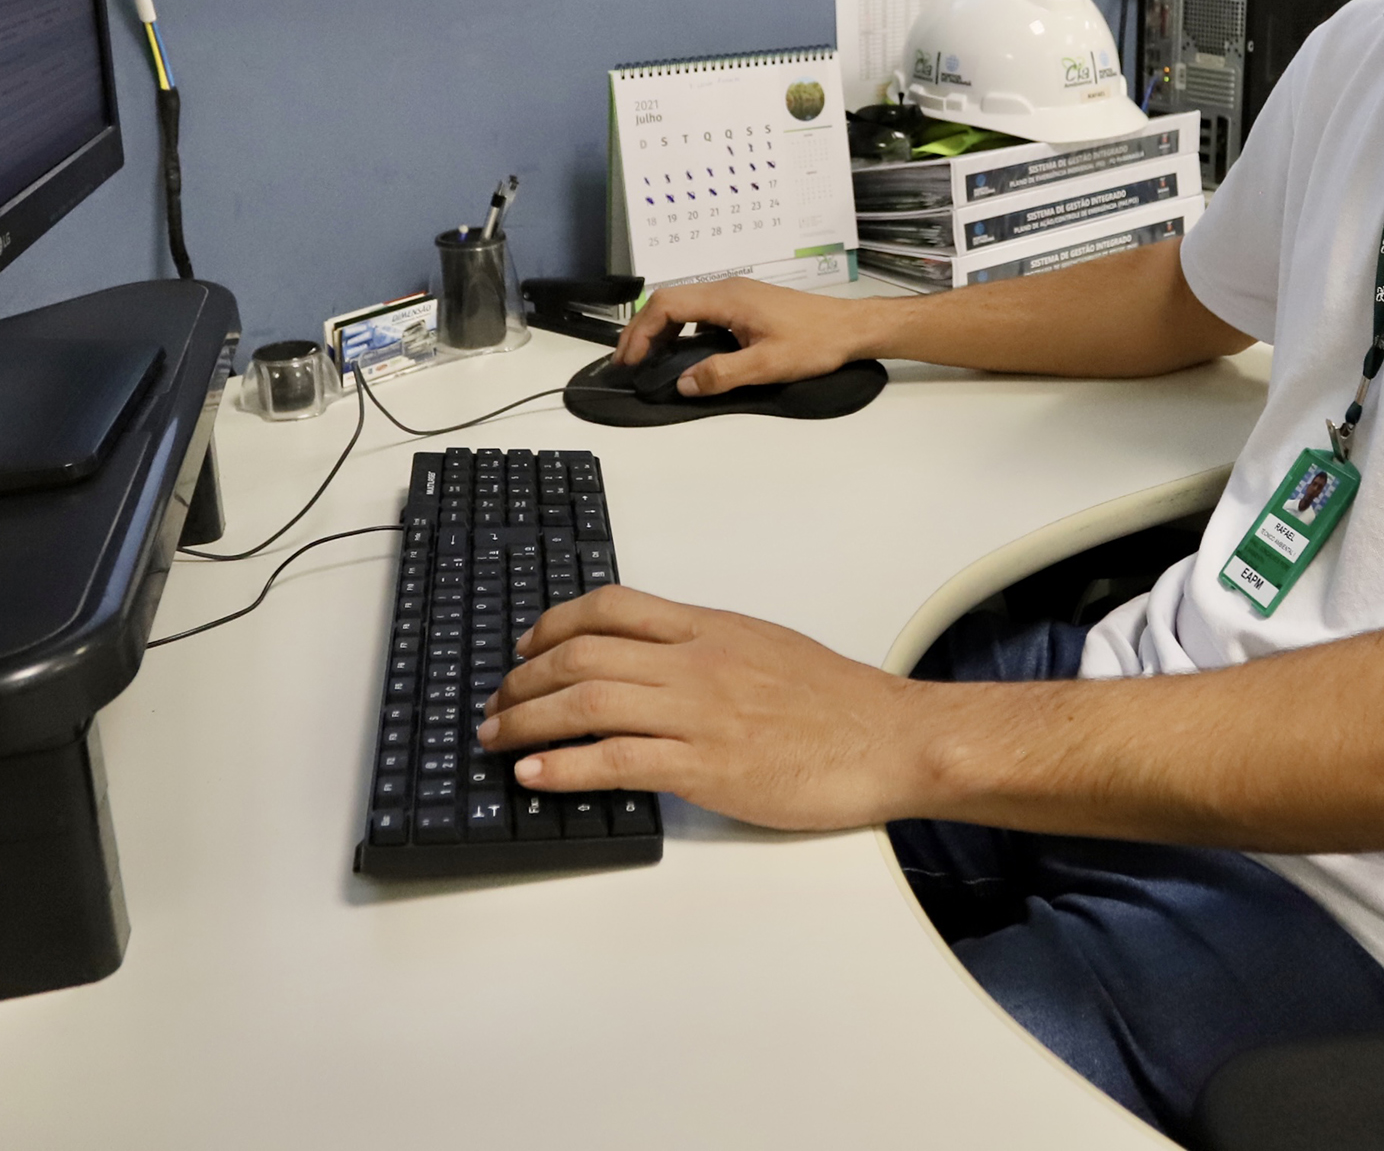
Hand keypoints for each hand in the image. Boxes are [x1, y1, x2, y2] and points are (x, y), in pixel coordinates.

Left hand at [477, 586, 929, 831]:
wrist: (889, 738)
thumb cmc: (838, 701)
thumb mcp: (766, 646)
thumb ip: (708, 649)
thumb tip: (657, 664)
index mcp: (709, 627)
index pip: (612, 607)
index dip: (553, 624)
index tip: (526, 645)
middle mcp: (695, 662)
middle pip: (583, 654)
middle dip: (523, 679)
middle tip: (495, 704)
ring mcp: (698, 714)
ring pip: (587, 702)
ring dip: (526, 721)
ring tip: (495, 740)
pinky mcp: (705, 767)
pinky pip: (616, 761)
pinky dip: (564, 766)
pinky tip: (535, 775)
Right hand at [613, 277, 879, 395]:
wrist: (851, 328)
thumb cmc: (815, 343)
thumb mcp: (767, 365)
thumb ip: (721, 374)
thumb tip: (683, 383)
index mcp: (727, 298)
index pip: (667, 305)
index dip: (641, 332)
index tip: (630, 360)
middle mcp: (727, 289)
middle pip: (670, 301)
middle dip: (643, 330)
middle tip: (628, 362)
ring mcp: (737, 295)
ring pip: (685, 306)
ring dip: (662, 330)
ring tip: (649, 360)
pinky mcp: (746, 305)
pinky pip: (702, 312)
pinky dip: (683, 331)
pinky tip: (684, 354)